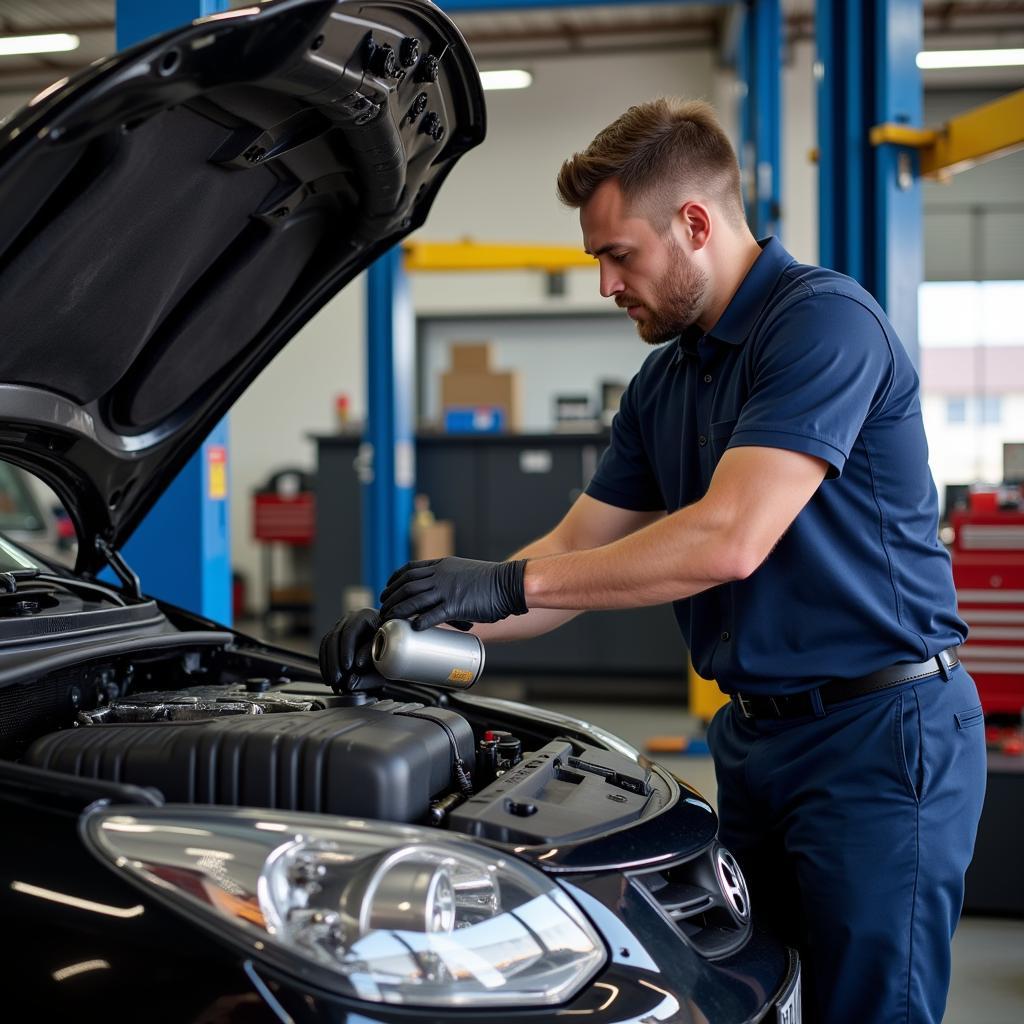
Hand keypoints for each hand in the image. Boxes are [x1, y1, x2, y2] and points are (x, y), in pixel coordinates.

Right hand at [318, 608, 386, 692]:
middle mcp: (350, 618)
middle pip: (335, 637)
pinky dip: (325, 664)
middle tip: (338, 679)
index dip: (346, 650)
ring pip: (327, 643)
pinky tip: (329, 677)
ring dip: (328, 664)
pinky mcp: (335, 634)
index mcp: (365, 616)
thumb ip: (372, 655)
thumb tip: (357, 665)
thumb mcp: (384, 649)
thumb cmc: (389, 643)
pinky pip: (325, 648)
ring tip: (333, 682)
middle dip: (335, 661)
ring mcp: (341, 625)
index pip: (350, 632)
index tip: (348, 667)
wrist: (389, 639)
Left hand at [379, 556, 527, 630]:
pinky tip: (413, 628)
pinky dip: (420, 621)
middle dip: (391, 598)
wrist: (509, 583)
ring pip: (414, 600)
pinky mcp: (456, 605)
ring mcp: (447, 590)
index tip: (387, 589)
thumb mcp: (464, 570)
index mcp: (442, 565)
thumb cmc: (491, 580)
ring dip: (398, 611)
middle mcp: (441, 575)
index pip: (409, 570)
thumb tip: (440, 592)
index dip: (394, 580)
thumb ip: (449, 578)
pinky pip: (432, 614)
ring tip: (390, 620)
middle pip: (406, 585)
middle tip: (383, 608)